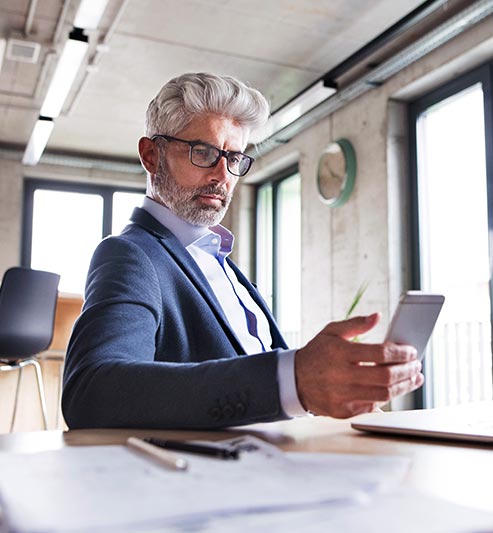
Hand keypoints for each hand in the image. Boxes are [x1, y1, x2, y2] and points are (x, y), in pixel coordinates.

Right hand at [294, 313, 423, 417]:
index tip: (411, 351)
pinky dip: (386, 397)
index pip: (380, 354)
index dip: (401, 353)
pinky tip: (394, 388)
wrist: (294, 380)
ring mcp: (342, 396)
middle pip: (385, 377)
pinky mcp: (343, 411)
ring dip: (403, 386)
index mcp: (340, 353)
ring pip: (383, 395)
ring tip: (412, 378)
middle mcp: (341, 376)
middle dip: (407, 371)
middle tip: (416, 365)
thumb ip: (356, 324)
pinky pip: (372, 406)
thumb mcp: (331, 332)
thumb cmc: (317, 353)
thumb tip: (377, 317)